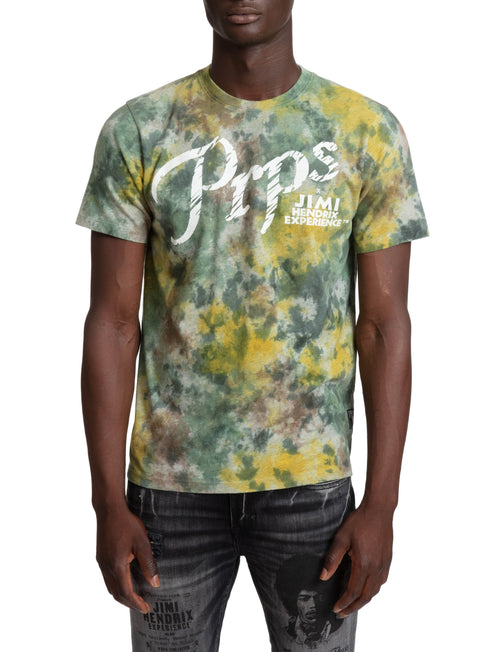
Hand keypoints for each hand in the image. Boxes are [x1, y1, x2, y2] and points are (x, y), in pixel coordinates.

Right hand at [95, 506, 159, 613]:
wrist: (109, 510)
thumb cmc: (127, 524)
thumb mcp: (142, 543)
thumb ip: (148, 564)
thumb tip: (155, 584)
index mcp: (117, 566)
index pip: (126, 593)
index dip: (136, 603)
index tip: (146, 609)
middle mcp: (106, 567)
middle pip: (116, 594)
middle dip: (129, 603)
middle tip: (143, 607)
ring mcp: (102, 563)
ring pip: (110, 587)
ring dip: (122, 596)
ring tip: (135, 598)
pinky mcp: (101, 557)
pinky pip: (107, 579)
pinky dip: (116, 586)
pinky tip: (125, 582)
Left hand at [319, 502, 393, 617]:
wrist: (379, 510)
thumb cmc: (359, 521)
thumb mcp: (341, 538)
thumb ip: (332, 559)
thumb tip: (323, 577)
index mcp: (364, 565)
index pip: (353, 592)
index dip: (344, 603)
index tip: (335, 609)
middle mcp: (376, 568)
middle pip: (365, 596)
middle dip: (353, 607)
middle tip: (342, 613)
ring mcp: (384, 565)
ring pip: (375, 591)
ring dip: (363, 600)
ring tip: (352, 604)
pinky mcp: (388, 560)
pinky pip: (381, 582)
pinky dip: (372, 590)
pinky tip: (366, 588)